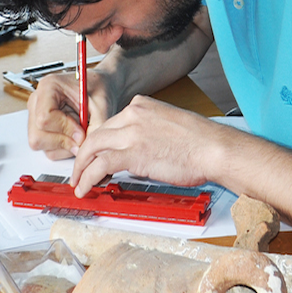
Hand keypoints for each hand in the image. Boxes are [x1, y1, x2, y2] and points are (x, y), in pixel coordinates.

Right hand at [25, 69, 116, 158]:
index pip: (45, 117)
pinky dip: (65, 149)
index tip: (81, 132)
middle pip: (37, 135)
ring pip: (40, 144)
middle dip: (63, 141)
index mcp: (49, 87)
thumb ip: (95, 126)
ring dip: (65, 146)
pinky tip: (75, 136)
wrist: (98, 89)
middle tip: (82, 137)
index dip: (64, 129)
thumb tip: (82, 148)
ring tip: (80, 132)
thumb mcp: (102, 104)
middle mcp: (37, 102)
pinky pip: (48, 150)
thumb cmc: (98, 89)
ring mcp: (36, 117)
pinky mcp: (41, 131)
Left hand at [69, 95, 228, 195]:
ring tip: (78, 182)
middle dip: (83, 155)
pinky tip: (85, 187)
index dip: (98, 143)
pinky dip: (88, 177)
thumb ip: (146, 133)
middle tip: (79, 170)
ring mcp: (132, 132)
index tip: (94, 156)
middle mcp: (133, 114)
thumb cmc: (200, 142)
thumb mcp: (168, 126)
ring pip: (92, 148)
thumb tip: (134, 153)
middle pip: (96, 134)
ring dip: (81, 168)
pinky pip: (100, 165)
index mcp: (141, 105)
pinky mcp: (134, 152)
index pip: (109, 124)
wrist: (214, 148)